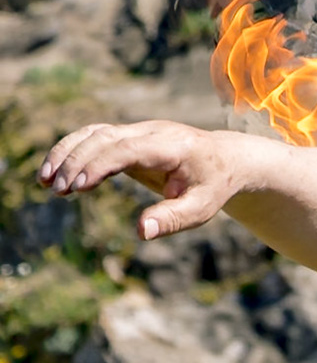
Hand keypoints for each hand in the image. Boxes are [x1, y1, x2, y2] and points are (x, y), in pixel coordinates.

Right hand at [39, 121, 241, 241]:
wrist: (225, 158)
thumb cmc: (213, 185)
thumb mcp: (202, 207)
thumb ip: (173, 218)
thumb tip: (141, 231)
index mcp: (173, 145)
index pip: (130, 148)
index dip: (101, 163)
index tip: (78, 185)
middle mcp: (153, 131)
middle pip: (106, 137)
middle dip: (77, 160)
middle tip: (57, 190)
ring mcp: (140, 130)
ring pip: (95, 133)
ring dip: (67, 152)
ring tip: (45, 182)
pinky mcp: (129, 136)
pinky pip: (95, 137)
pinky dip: (72, 150)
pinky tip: (54, 172)